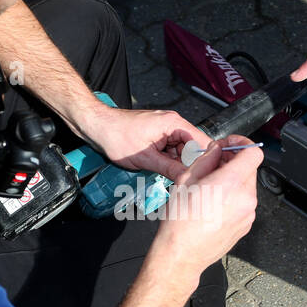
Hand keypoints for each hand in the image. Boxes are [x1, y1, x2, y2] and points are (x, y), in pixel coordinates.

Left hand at [75, 103, 209, 179]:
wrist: (98, 126)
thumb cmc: (116, 135)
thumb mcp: (145, 158)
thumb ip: (170, 168)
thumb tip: (188, 178)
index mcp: (173, 123)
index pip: (201, 141)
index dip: (207, 159)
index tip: (209, 175)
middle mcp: (172, 124)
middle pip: (193, 148)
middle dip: (190, 165)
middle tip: (189, 182)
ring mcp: (165, 130)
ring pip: (182, 151)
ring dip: (178, 164)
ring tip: (173, 178)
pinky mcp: (157, 136)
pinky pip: (170, 151)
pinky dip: (169, 161)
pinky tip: (163, 171)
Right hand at [153, 136, 261, 276]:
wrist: (182, 254)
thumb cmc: (180, 222)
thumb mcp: (186, 180)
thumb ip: (207, 159)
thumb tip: (216, 150)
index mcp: (231, 183)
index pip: (253, 152)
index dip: (241, 144)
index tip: (229, 146)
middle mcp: (245, 198)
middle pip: (250, 168)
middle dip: (233, 162)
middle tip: (214, 164)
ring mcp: (248, 213)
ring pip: (247, 185)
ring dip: (233, 180)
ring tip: (210, 187)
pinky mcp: (246, 224)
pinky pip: (244, 202)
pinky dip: (233, 196)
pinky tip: (214, 203)